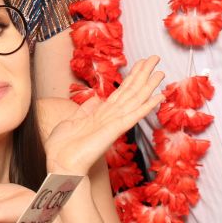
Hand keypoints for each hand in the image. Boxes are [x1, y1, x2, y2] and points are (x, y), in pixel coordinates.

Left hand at [45, 56, 163, 175]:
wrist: (60, 165)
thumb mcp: (71, 121)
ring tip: (161, 71)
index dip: (132, 76)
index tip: (141, 62)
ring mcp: (115, 123)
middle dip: (143, 74)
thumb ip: (85, 110)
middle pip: (131, 91)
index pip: (121, 91)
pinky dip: (146, 105)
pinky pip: (133, 115)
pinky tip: (158, 96)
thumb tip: (94, 100)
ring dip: (149, 85)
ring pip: (135, 99)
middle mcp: (111, 117)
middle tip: (155, 58)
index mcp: (101, 114)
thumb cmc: (63, 147)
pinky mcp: (115, 130)